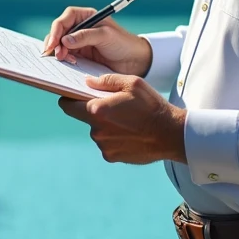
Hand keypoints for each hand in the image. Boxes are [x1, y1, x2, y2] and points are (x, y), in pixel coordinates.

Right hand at [43, 6, 152, 75]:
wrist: (134, 61)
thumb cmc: (123, 43)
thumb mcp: (105, 36)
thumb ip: (85, 36)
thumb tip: (64, 40)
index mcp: (87, 16)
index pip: (66, 18)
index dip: (57, 29)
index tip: (54, 43)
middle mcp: (80, 27)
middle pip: (59, 31)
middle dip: (55, 42)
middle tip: (56, 55)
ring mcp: (79, 42)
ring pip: (60, 44)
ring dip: (58, 51)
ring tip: (62, 60)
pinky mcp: (80, 55)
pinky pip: (66, 55)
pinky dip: (63, 59)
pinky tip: (65, 64)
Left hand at [58, 73, 186, 164]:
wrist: (171, 135)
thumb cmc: (152, 106)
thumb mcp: (132, 83)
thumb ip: (106, 81)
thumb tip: (88, 82)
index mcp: (97, 111)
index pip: (67, 106)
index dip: (68, 100)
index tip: (72, 97)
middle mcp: (96, 131)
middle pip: (86, 118)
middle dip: (96, 112)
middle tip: (115, 108)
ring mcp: (103, 146)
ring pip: (98, 132)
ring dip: (107, 126)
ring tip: (127, 121)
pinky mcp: (112, 157)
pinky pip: (107, 144)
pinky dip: (114, 139)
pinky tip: (130, 133)